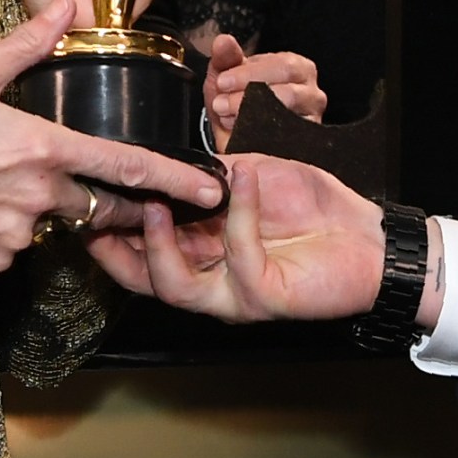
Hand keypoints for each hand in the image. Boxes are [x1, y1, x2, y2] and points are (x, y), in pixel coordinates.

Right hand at [0, 0, 226, 273]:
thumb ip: (29, 42)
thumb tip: (66, 7)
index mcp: (44, 148)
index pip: (127, 167)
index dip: (177, 181)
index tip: (213, 191)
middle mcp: (39, 197)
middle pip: (103, 206)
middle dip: (125, 206)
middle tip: (135, 200)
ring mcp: (16, 234)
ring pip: (55, 224)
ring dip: (47, 208)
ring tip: (0, 181)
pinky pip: (19, 246)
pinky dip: (10, 229)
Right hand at [86, 154, 386, 322]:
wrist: (367, 236)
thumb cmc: (311, 207)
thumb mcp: (248, 176)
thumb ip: (208, 173)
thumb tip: (168, 160)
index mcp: (198, 251)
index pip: (140, 250)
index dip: (109, 230)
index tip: (89, 196)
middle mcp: (209, 279)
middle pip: (143, 279)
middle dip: (114, 249)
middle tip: (98, 213)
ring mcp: (234, 294)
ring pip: (175, 287)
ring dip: (160, 245)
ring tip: (155, 204)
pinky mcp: (265, 297)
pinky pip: (239, 257)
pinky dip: (238, 215)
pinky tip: (242, 180)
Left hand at [201, 34, 325, 149]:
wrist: (237, 139)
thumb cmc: (238, 101)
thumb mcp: (228, 76)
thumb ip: (226, 57)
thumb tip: (223, 41)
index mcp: (296, 68)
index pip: (282, 64)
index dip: (250, 72)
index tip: (222, 81)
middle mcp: (311, 92)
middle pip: (289, 90)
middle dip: (251, 95)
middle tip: (222, 102)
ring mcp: (311, 120)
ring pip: (288, 116)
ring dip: (252, 116)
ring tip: (227, 117)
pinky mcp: (304, 143)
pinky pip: (285, 139)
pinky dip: (259, 136)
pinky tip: (241, 134)